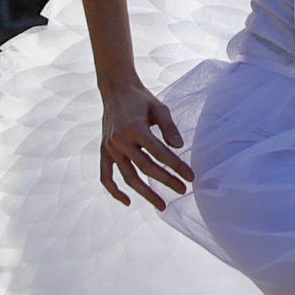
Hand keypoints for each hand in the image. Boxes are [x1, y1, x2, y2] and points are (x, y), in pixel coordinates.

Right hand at [97, 79, 190, 209]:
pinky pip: (106, 176)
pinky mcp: (104, 151)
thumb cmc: (141, 99)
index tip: (190, 177)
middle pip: (146, 168)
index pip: (160, 153)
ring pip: (128, 177)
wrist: (115, 90)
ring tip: (162, 205)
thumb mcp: (159, 108)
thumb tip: (179, 147)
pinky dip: (114, 191)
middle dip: (166, 181)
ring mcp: (110, 147)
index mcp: (135, 128)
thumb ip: (169, 128)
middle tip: (183, 190)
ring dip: (145, 193)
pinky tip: (128, 201)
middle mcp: (121, 140)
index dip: (176, 167)